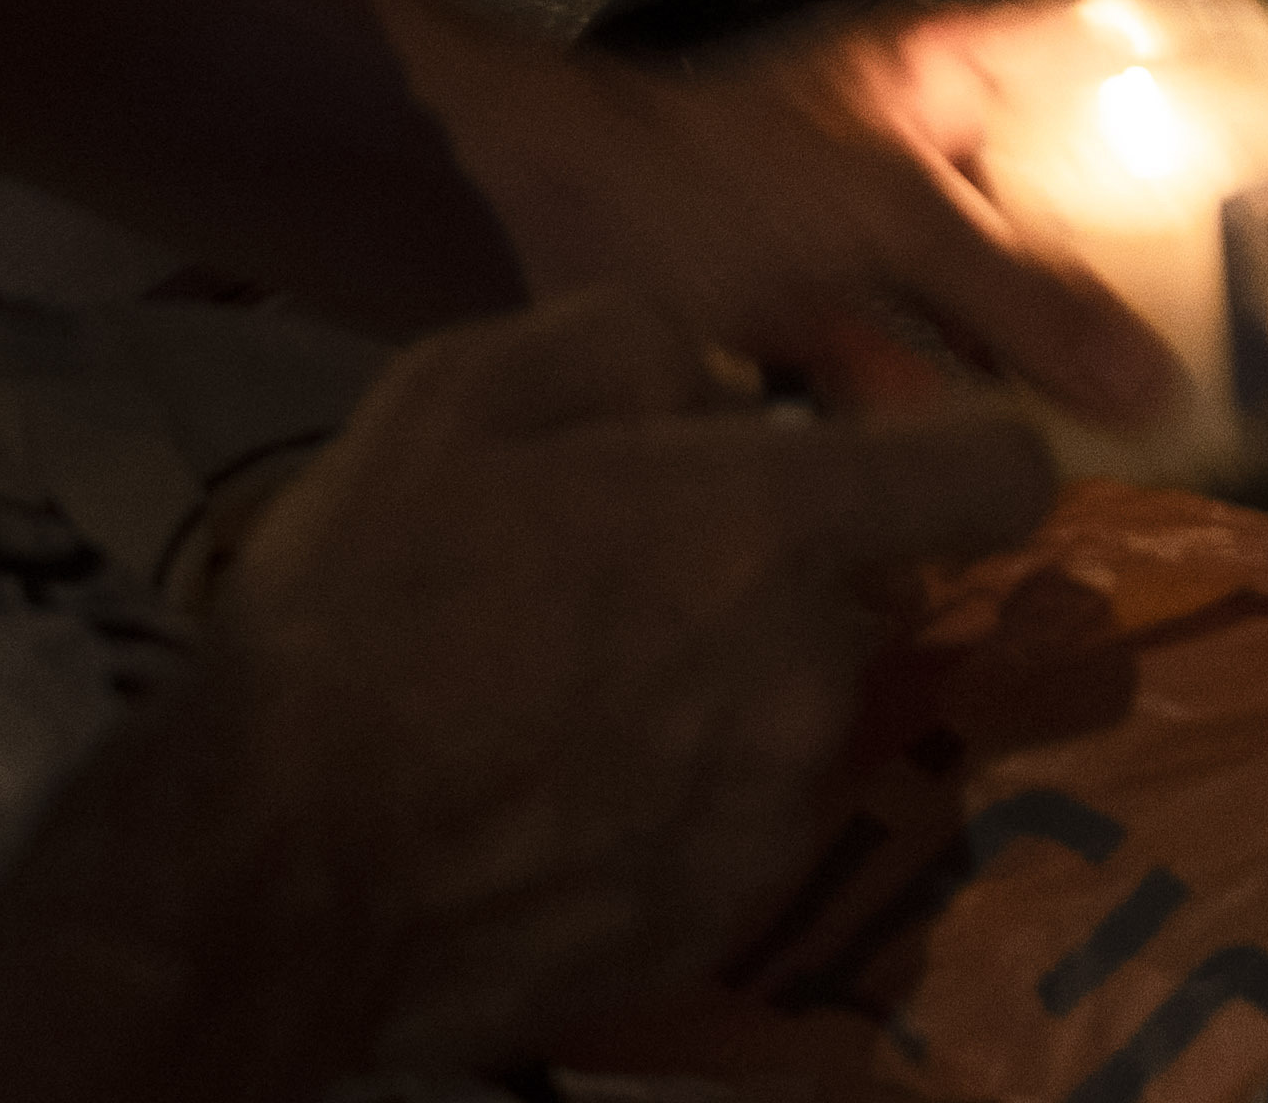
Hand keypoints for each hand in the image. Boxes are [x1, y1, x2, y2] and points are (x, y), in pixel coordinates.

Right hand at [60, 291, 1054, 1079]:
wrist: (273, 869)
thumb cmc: (361, 608)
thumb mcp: (460, 395)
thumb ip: (631, 346)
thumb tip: (721, 380)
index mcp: (768, 529)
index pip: (994, 472)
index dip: (961, 451)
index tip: (893, 463)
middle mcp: (808, 674)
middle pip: (858, 597)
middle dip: (770, 579)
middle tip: (620, 589)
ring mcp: (775, 813)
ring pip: (795, 713)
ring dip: (722, 694)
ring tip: (565, 703)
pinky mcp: (725, 921)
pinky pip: (741, 825)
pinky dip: (681, 805)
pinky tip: (558, 799)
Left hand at [381, 0, 1185, 433]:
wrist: (506, 227)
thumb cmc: (697, 179)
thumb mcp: (888, 221)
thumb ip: (1021, 295)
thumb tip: (1156, 379)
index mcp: (932, 69)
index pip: (1088, 47)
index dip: (1176, 83)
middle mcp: (890, 142)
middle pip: (1035, 199)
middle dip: (1106, 278)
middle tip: (1206, 348)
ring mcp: (830, 232)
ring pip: (958, 301)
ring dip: (1014, 371)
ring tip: (1109, 449)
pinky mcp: (776, 319)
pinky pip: (880, 376)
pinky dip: (920, 428)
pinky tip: (968, 491)